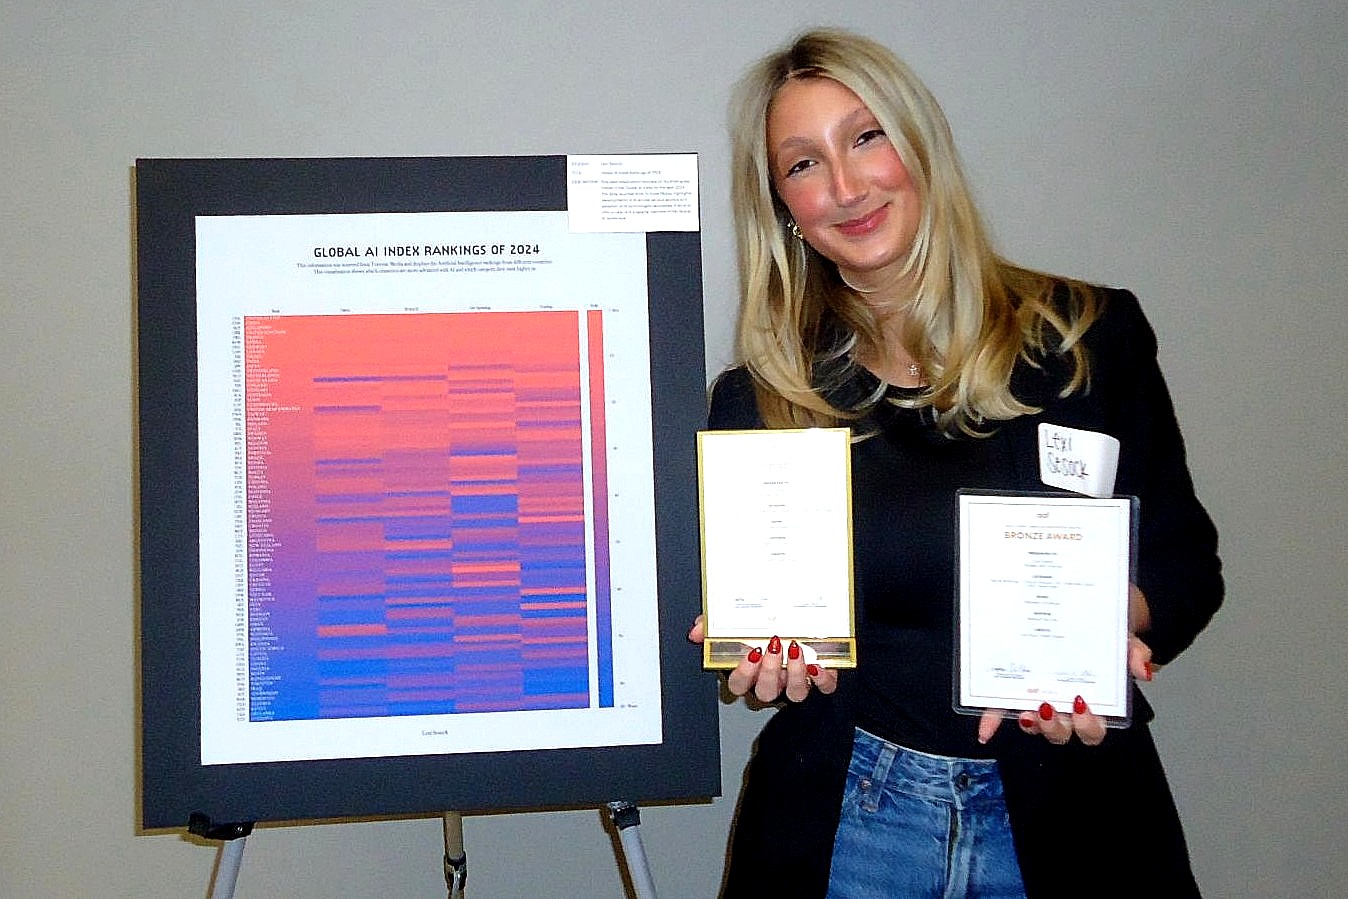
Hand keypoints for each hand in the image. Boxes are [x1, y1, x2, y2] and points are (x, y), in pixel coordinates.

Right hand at [687, 615, 837, 702]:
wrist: (795, 617)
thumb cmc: (761, 626)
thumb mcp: (733, 623)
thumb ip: (712, 626)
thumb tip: (696, 631)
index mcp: (751, 671)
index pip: (739, 684)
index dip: (744, 673)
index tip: (751, 652)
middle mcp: (773, 681)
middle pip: (766, 691)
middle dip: (770, 671)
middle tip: (774, 646)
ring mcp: (796, 681)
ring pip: (795, 692)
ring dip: (795, 674)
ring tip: (795, 649)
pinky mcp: (820, 678)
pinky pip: (824, 687)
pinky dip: (823, 679)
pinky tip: (818, 664)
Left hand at [977, 634, 1157, 745]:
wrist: (1086, 604)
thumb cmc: (1104, 628)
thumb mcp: (1122, 633)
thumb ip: (1133, 650)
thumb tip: (1142, 669)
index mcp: (1094, 700)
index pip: (1095, 727)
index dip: (1089, 726)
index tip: (1082, 706)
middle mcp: (1065, 706)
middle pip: (1063, 732)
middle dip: (1056, 727)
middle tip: (1050, 708)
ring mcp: (1040, 699)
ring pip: (1036, 725)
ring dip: (1031, 723)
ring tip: (1027, 709)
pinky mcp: (1016, 689)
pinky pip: (1003, 711)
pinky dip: (993, 722)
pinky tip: (985, 732)